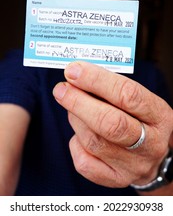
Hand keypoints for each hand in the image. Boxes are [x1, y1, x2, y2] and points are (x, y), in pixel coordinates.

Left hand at [53, 61, 172, 188]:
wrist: (149, 153)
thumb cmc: (138, 118)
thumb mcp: (135, 100)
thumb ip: (110, 88)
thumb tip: (76, 76)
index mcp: (159, 116)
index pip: (128, 95)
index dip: (97, 81)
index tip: (73, 71)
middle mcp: (150, 143)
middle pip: (111, 123)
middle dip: (79, 103)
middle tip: (61, 89)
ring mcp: (134, 165)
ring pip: (93, 141)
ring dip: (75, 119)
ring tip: (72, 107)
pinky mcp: (116, 179)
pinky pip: (84, 162)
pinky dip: (76, 143)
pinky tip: (80, 133)